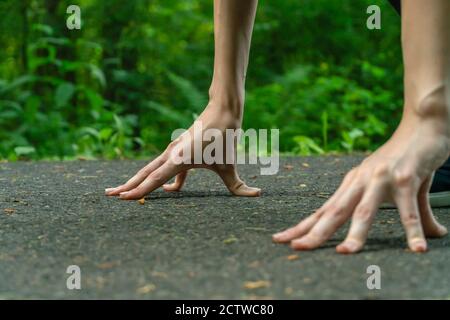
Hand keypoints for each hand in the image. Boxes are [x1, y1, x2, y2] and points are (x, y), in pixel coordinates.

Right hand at [105, 101, 260, 199]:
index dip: (139, 190)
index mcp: (179, 160)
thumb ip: (239, 185)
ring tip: (122, 190)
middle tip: (109, 194)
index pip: (154, 179)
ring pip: (151, 169)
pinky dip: (160, 178)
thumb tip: (257, 195)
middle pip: (144, 173)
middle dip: (127, 185)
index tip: (123, 198)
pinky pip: (165, 167)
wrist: (223, 110)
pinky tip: (167, 189)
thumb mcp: (231, 164)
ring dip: (137, 180)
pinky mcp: (179, 149)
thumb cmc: (226, 137)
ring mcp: (173, 151)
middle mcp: (171, 155)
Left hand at [273, 115, 448, 252]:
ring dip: (355, 233)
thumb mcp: (396, 188)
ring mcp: (381, 179)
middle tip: (296, 248)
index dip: (302, 226)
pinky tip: (417, 247)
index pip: (323, 210)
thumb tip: (429, 235)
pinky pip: (408, 209)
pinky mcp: (405, 177)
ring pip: (364, 211)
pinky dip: (412, 229)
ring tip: (344, 253)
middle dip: (314, 232)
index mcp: (351, 184)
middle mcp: (360, 181)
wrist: (423, 126)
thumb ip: (408, 214)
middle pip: (334, 212)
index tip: (282, 239)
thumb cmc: (405, 159)